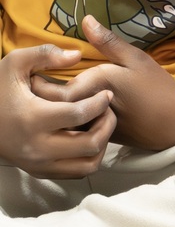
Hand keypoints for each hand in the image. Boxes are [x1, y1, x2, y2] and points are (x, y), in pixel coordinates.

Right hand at [0, 43, 114, 178]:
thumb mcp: (15, 64)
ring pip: (87, 165)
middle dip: (107, 124)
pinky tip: (86, 136)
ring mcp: (39, 164)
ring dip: (101, 145)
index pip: (79, 114)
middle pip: (89, 144)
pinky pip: (75, 173)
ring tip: (99, 124)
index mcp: (33, 118)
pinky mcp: (39, 172)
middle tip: (108, 110)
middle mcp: (37, 147)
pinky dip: (89, 157)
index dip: (100, 102)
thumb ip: (45, 54)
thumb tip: (76, 55)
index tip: (106, 93)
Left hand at [32, 16, 174, 151]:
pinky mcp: (96, 135)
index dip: (34, 81)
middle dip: (38, 95)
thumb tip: (86, 19)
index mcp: (92, 84)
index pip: (47, 89)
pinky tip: (71, 109)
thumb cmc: (157, 87)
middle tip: (33, 81)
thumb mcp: (136, 59)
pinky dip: (67, 118)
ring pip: (58, 117)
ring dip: (50, 108)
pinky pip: (73, 126)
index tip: (30, 70)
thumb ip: (108, 42)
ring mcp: (88, 125)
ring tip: (46, 95)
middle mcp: (85, 107)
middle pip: (48, 105)